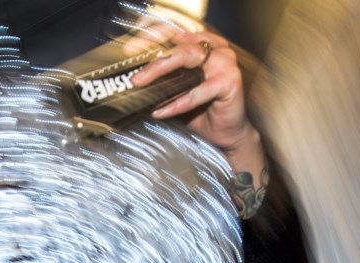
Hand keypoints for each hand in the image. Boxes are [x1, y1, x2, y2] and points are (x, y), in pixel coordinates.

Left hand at [122, 25, 263, 180]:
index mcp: (201, 44)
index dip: (150, 37)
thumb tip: (132, 79)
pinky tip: (160, 112)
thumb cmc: (201, 110)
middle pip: (178, 45)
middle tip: (134, 77)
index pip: (174, 32)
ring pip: (187, 58)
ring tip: (141, 86)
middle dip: (152, 60)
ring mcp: (224, 61)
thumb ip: (162, 80)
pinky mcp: (230, 81)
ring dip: (160, 72)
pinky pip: (197, 91)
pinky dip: (176, 103)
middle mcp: (214, 47)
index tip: (129, 50)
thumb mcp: (177, 91)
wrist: (225, 133)